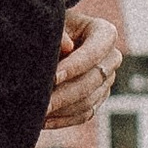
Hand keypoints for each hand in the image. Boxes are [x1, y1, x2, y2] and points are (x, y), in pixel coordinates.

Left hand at [40, 4, 122, 130]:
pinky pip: (84, 114)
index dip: (75, 66)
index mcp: (104, 33)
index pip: (96, 50)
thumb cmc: (49, 29)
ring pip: (89, 101)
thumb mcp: (51, 25)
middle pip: (94, 80)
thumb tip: (67, 46)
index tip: (53, 78)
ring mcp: (106, 81)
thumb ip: (57, 32)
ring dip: (61, 109)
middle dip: (64, 93)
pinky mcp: (97, 98)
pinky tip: (41, 122)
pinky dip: (62, 119)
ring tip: (36, 113)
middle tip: (40, 104)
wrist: (47, 42)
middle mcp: (111, 57)